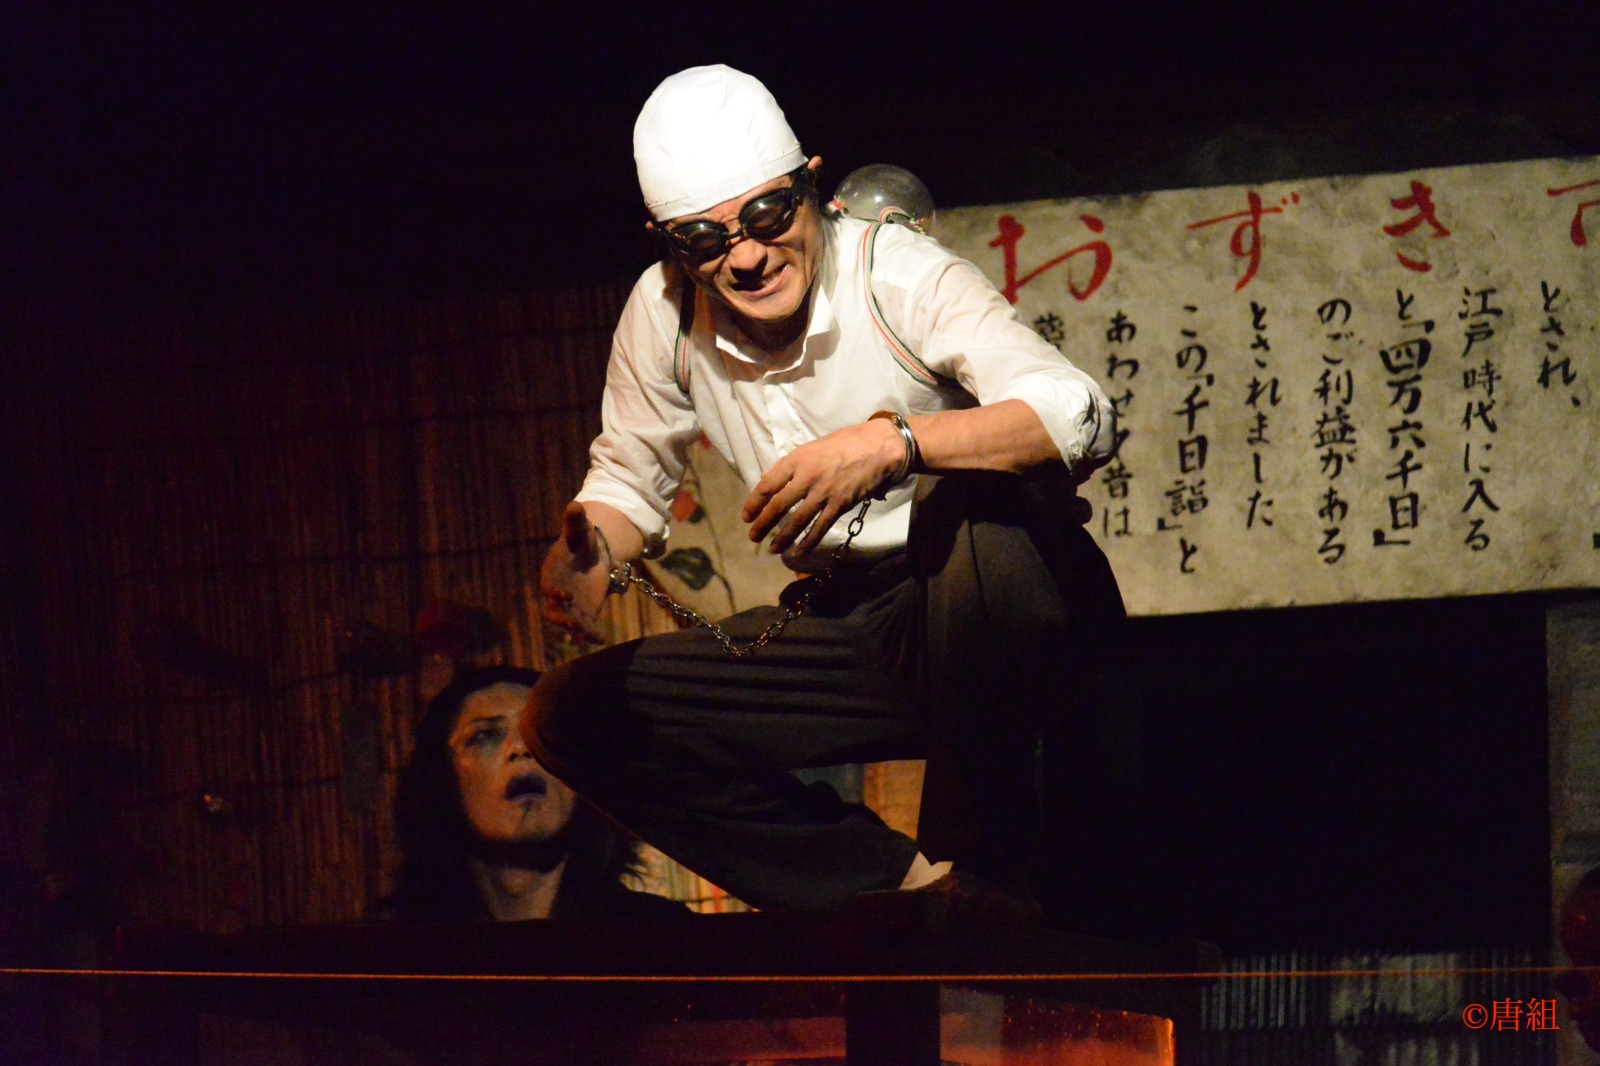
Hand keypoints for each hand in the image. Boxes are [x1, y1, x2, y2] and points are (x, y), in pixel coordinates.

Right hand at [539, 502, 609, 645]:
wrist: (591, 555)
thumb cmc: (581, 540)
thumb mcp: (580, 529)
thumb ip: (575, 521)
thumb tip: (574, 505)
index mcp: (552, 573)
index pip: (547, 585)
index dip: (553, 591)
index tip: (564, 595)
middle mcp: (557, 593)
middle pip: (553, 611)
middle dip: (562, 618)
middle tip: (574, 623)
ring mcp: (570, 606)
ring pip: (568, 622)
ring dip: (576, 630)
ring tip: (589, 637)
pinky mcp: (585, 612)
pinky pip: (585, 627)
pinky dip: (591, 634)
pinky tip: (601, 640)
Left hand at [742, 419, 902, 559]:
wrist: (878, 448)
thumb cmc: (844, 443)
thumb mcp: (811, 447)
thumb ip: (788, 465)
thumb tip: (766, 479)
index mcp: (797, 460)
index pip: (768, 485)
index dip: (754, 503)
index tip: (747, 516)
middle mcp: (807, 477)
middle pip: (778, 506)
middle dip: (763, 524)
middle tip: (753, 536)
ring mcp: (823, 493)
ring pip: (796, 521)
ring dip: (782, 538)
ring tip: (772, 548)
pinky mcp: (839, 505)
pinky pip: (819, 528)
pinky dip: (807, 543)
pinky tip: (797, 553)